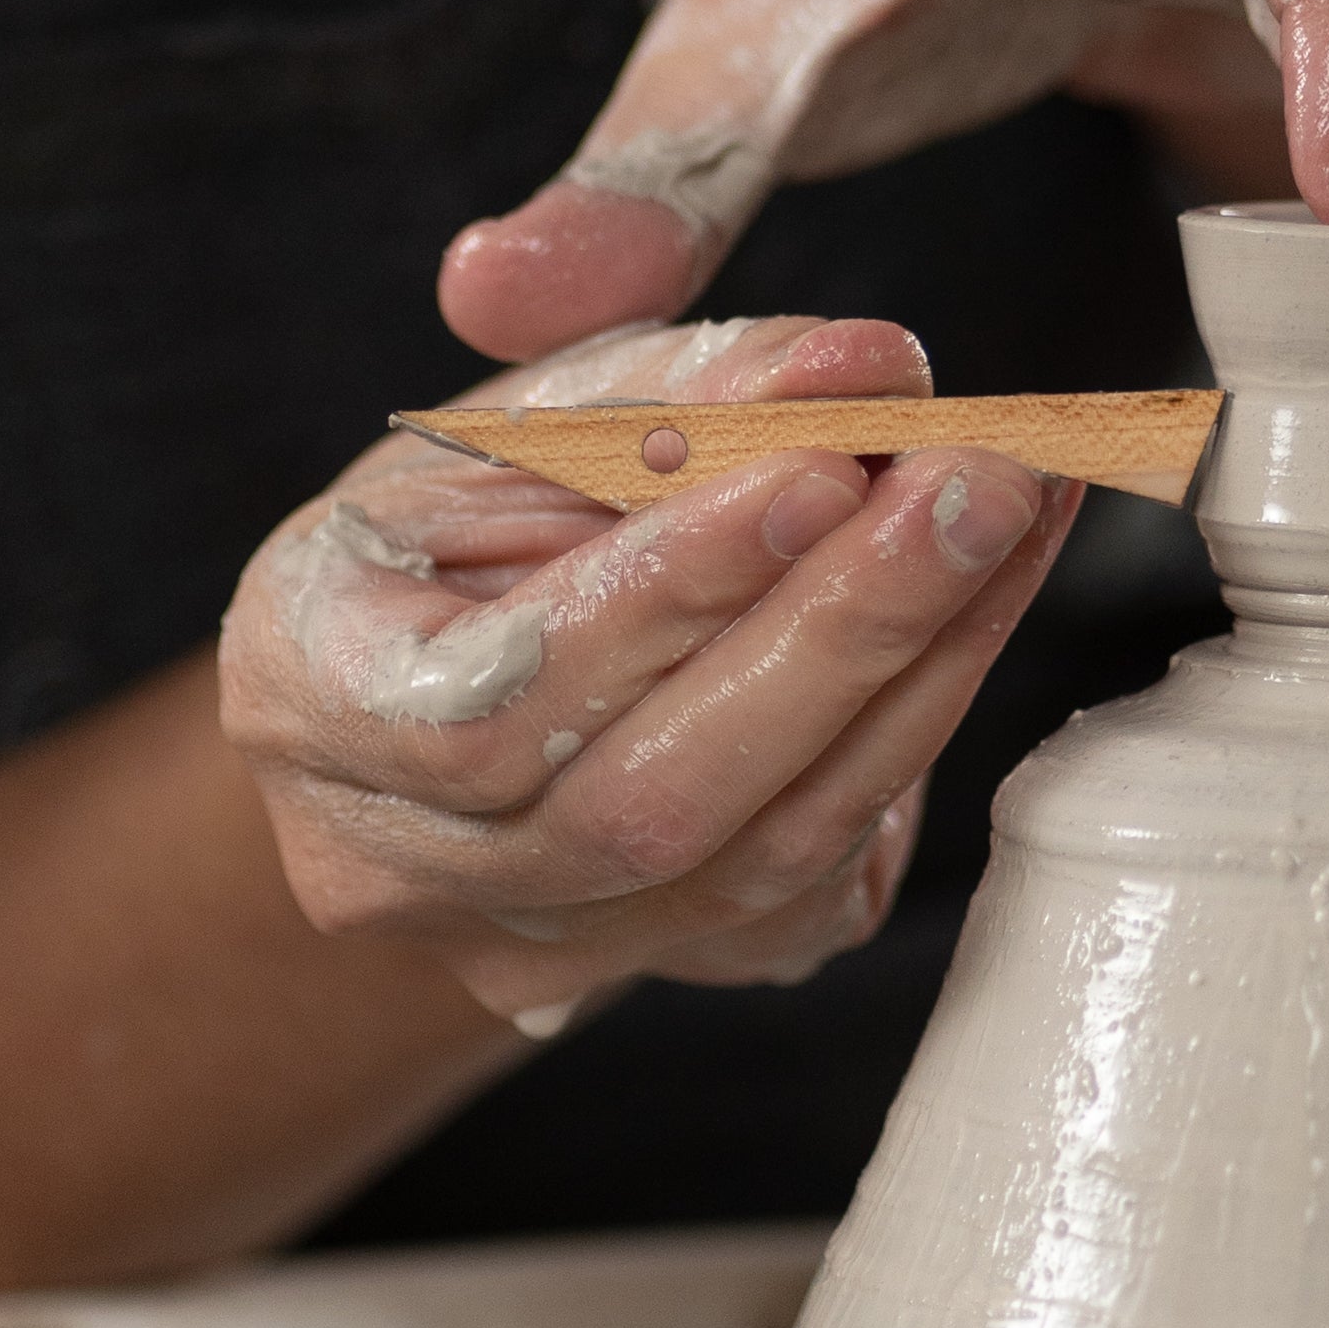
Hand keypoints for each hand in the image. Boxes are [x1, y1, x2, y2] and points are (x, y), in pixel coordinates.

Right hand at [219, 318, 1075, 1026]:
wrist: (460, 689)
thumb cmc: (469, 525)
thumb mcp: (530, 418)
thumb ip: (683, 384)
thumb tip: (869, 365)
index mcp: (309, 698)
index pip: (492, 701)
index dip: (666, 598)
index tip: (820, 471)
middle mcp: (406, 865)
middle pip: (652, 802)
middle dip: (845, 629)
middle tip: (982, 482)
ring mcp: (546, 948)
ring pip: (767, 851)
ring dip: (925, 669)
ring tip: (1019, 517)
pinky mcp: (688, 962)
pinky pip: (830, 866)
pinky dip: (928, 716)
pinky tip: (994, 597)